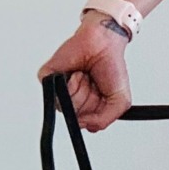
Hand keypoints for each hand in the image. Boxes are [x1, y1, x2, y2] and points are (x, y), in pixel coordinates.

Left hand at [38, 16, 132, 131]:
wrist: (104, 43)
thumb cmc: (112, 67)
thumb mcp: (120, 101)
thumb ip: (105, 120)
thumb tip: (87, 126)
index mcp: (87, 106)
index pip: (84, 123)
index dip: (94, 113)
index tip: (102, 98)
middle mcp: (72, 100)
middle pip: (74, 116)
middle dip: (89, 100)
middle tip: (94, 84)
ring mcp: (58, 89)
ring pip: (64, 106)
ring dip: (81, 90)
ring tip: (87, 77)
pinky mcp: (48, 78)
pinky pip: (54, 92)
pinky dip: (71, 83)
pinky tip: (78, 73)